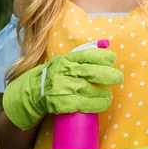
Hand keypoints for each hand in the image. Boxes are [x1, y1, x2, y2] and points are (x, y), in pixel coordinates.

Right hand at [3, 48, 122, 129]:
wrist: (29, 94)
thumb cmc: (52, 76)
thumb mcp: (64, 62)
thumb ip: (83, 54)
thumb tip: (105, 43)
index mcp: (65, 60)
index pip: (85, 55)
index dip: (100, 56)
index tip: (112, 58)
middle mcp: (63, 72)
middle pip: (89, 71)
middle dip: (106, 74)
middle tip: (118, 77)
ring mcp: (61, 87)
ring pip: (86, 89)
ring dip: (101, 93)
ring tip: (109, 96)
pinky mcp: (59, 102)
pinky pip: (80, 104)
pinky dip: (94, 105)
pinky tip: (102, 104)